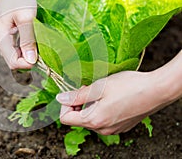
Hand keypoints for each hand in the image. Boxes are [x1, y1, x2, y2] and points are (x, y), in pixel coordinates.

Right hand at [0, 0, 36, 69]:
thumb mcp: (26, 18)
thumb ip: (28, 41)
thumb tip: (31, 61)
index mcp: (0, 36)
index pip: (12, 62)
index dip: (27, 64)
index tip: (42, 58)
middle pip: (12, 59)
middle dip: (28, 60)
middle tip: (43, 52)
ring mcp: (1, 35)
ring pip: (14, 53)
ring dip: (27, 54)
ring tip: (40, 46)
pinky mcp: (6, 32)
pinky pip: (15, 46)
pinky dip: (25, 47)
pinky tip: (34, 41)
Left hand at [56, 71, 171, 134]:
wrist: (156, 90)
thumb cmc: (128, 86)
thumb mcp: (99, 87)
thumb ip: (77, 95)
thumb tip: (60, 99)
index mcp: (94, 120)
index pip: (65, 118)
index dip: (65, 104)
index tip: (74, 92)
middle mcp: (102, 129)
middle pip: (78, 119)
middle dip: (78, 103)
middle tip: (88, 89)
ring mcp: (113, 129)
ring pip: (90, 119)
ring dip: (89, 106)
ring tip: (101, 92)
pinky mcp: (121, 126)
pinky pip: (102, 120)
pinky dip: (100, 109)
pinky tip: (111, 98)